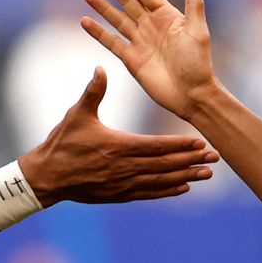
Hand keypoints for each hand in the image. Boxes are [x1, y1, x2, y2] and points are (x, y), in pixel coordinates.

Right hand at [20, 66, 217, 205]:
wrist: (46, 177)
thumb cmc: (62, 143)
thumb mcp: (77, 114)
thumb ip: (93, 92)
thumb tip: (101, 67)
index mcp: (119, 147)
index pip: (157, 147)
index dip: (180, 145)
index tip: (200, 142)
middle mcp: (125, 168)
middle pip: (165, 166)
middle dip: (191, 161)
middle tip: (215, 158)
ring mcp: (123, 184)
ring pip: (161, 182)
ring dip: (186, 177)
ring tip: (207, 174)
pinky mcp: (119, 194)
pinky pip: (149, 194)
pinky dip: (167, 191)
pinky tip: (183, 188)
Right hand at [82, 0, 215, 119]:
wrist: (191, 95)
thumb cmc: (198, 64)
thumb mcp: (198, 31)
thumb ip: (194, 4)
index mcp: (167, 15)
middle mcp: (151, 25)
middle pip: (127, 1)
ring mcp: (140, 42)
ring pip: (117, 19)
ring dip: (102, 6)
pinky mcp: (131, 59)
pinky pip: (111, 42)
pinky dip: (98, 32)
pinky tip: (85, 21)